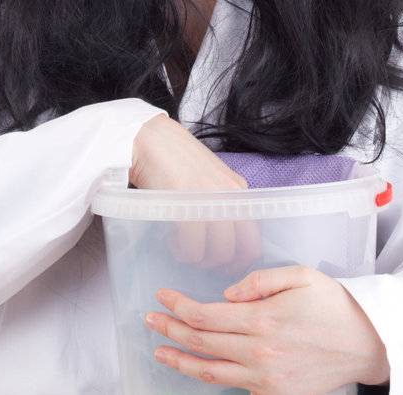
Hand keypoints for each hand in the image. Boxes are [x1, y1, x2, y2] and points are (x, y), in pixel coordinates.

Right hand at [130, 115, 260, 267]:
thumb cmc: (174, 157)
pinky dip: (182, 251)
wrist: (148, 138)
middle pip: (236, 250)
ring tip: (184, 249)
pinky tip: (173, 242)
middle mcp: (230, 195)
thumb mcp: (209, 177)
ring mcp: (210, 199)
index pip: (253, 240)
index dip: (239, 260)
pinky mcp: (187, 203)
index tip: (224, 265)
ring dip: (199, 259)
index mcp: (239, 190)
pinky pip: (192, 245)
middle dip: (217, 263)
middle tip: (199, 259)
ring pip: (216, 252)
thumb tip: (223, 236)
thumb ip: (222, 200)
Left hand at [145, 265, 389, 390]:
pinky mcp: (275, 394)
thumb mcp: (301, 276)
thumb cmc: (335, 306)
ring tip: (159, 352)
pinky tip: (198, 367)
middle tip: (149, 319)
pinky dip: (212, 377)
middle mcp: (260, 353)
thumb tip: (227, 294)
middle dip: (169, 331)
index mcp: (263, 320)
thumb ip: (259, 280)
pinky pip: (235, 386)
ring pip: (211, 372)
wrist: (368, 346)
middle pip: (201, 344)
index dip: (177, 306)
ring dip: (180, 361)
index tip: (161, 296)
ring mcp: (266, 378)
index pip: (204, 316)